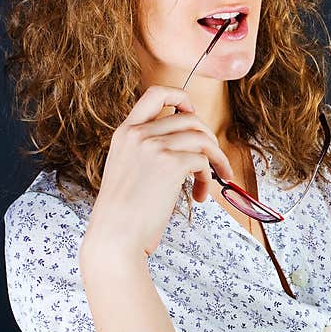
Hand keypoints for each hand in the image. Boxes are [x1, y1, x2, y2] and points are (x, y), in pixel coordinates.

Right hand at [83, 85, 235, 257]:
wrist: (115, 237)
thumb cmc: (124, 213)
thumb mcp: (128, 168)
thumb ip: (148, 150)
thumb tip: (189, 143)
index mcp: (125, 132)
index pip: (155, 94)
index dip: (180, 97)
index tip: (192, 114)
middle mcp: (138, 133)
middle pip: (189, 118)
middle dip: (208, 138)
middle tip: (212, 160)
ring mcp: (153, 146)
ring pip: (201, 138)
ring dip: (215, 159)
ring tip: (212, 181)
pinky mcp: (169, 163)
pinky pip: (203, 160)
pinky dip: (208, 178)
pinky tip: (200, 196)